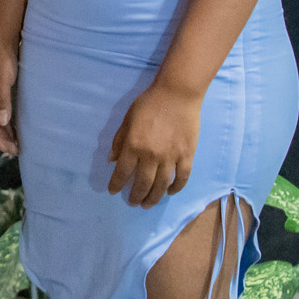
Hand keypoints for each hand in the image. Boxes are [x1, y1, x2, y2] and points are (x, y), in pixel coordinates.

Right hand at [0, 39, 19, 155]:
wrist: (2, 40)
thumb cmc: (0, 59)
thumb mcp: (1, 80)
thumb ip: (1, 101)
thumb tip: (2, 123)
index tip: (7, 149)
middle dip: (0, 139)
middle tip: (14, 152)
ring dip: (4, 133)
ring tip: (15, 145)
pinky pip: (0, 113)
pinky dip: (6, 123)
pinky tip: (13, 130)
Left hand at [108, 82, 200, 207]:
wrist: (177, 94)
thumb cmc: (149, 104)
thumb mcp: (127, 119)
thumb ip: (119, 141)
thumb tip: (111, 160)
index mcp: (133, 145)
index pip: (122, 172)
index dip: (116, 184)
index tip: (113, 191)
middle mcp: (151, 155)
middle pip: (142, 183)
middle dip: (136, 196)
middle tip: (133, 203)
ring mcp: (171, 156)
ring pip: (162, 184)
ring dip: (154, 197)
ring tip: (148, 204)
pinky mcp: (187, 155)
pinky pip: (182, 177)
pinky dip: (176, 187)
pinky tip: (170, 192)